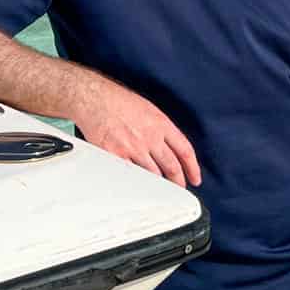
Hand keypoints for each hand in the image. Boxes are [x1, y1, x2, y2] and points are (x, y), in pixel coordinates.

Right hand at [73, 77, 200, 188]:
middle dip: (178, 181)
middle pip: (171, 166)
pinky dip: (137, 183)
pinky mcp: (116, 156)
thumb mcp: (148, 109)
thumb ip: (160, 129)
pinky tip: (139, 187)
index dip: (193, 167)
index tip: (195, 178)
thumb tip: (170, 147)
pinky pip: (131, 176)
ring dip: (158, 184)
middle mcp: (150, 137)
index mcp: (161, 124)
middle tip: (179, 188)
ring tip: (160, 189)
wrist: (94, 99)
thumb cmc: (118, 101)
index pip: (184, 150)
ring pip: (153, 174)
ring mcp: (133, 148)